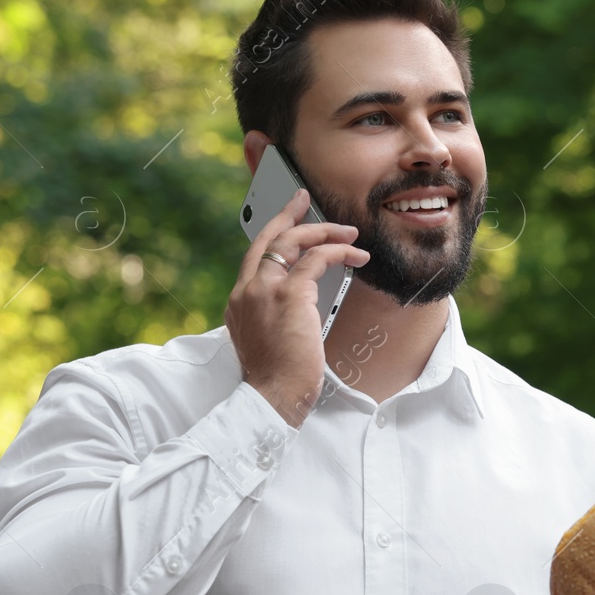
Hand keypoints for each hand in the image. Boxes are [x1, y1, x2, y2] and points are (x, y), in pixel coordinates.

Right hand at [225, 188, 368, 426]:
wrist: (272, 398)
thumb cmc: (276, 380)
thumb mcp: (269, 341)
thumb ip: (277, 316)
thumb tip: (305, 301)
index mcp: (239, 302)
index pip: (254, 256)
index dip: (270, 233)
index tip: (284, 219)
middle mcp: (246, 291)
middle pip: (267, 238)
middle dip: (288, 213)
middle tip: (304, 197)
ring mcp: (264, 290)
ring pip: (293, 241)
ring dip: (325, 231)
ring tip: (349, 232)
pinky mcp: (290, 295)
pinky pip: (317, 259)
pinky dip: (339, 252)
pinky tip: (356, 255)